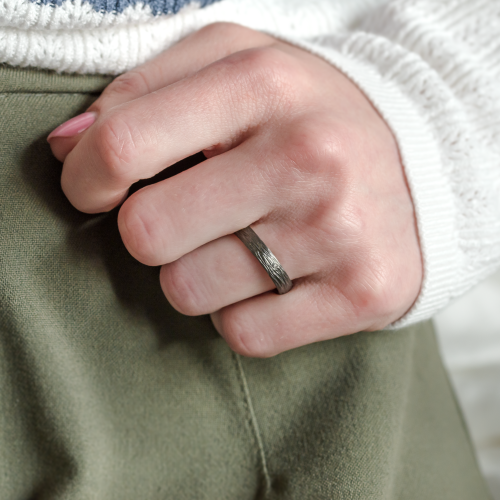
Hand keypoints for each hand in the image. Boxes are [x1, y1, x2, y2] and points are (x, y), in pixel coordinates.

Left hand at [48, 22, 421, 356]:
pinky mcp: (360, 294)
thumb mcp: (235, 67)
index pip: (125, 144)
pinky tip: (275, 279)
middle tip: (189, 214)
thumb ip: (142, 93)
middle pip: (148, 233)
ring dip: (198, 273)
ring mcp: (338, 232)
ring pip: (191, 291)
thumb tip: (67, 150)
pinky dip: (241, 312)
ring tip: (244, 243)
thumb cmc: (309, 116)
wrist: (420, 165)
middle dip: (151, 231)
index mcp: (264, 85)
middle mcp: (307, 158)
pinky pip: (244, 334)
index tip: (95, 189)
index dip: (87, 177)